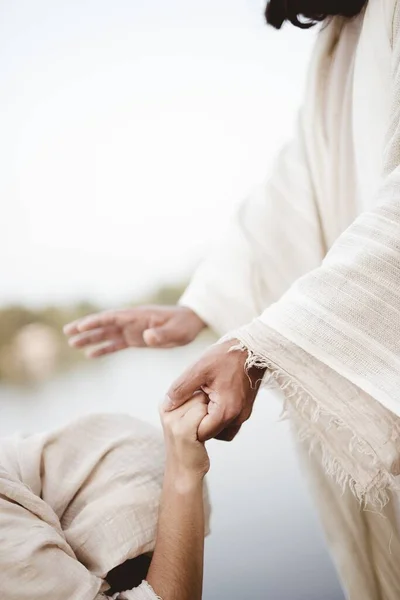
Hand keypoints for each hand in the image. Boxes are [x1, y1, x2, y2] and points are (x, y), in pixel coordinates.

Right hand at [63, 305, 205, 356]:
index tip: (80, 326)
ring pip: (107, 334)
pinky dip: (103, 348)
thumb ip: (161, 334)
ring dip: (90, 338)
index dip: (96, 321)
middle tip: (67, 332)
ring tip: (72, 344)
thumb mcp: (176, 330)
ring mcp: (132, 330)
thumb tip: (147, 337)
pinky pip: (116, 344)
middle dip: (86, 328)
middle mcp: (131, 322)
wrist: (191, 323)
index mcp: (138, 316)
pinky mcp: (136, 339)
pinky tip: (91, 355)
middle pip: (104, 324)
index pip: (112, 317)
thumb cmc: (184, 324)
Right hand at [160, 393, 209, 485]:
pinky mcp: (183, 430)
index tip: (200, 417)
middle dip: (207, 405)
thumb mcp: (184, 420)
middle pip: (198, 392)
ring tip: (201, 432)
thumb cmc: (189, 446)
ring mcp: (173, 420)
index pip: (191, 386)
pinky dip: (210, 422)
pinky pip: (203, 413)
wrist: (183, 473)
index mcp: (166, 405)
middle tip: (201, 426)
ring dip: (210, 415)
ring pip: (202, 401)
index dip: (203, 399)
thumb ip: (190, 403)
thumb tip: (207, 385)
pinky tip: (203, 436)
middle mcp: (167, 410)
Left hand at [165, 340, 264, 442]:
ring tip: (201, 404)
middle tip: (190, 407)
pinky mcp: (246, 408)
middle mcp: (238, 416)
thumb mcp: (198, 369)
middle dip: (199, 425)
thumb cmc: (227, 356)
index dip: (189, 425)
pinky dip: (220, 418)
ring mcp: (244, 414)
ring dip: (211, 424)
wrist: (253, 347)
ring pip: (223, 432)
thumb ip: (181, 389)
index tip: (182, 413)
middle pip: (213, 435)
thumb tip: (167, 404)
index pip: (202, 434)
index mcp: (226, 410)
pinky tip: (212, 401)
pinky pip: (231, 423)